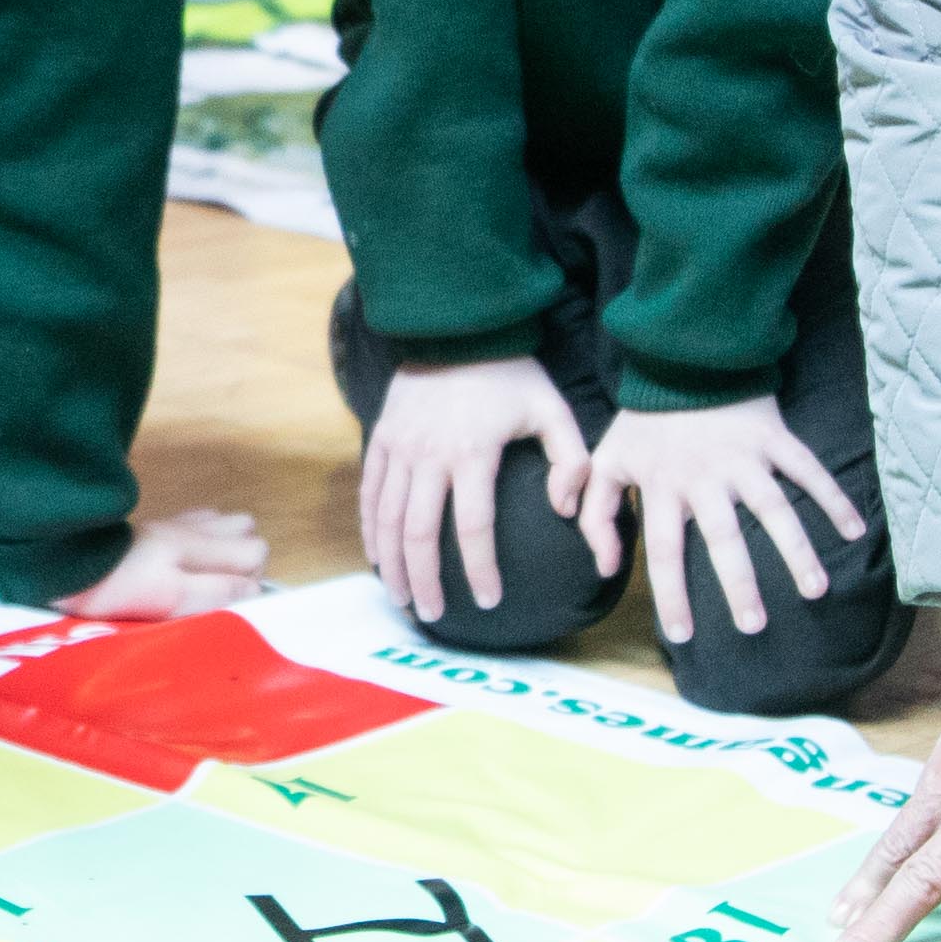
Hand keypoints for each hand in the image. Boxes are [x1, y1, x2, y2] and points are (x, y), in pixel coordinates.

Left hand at [58, 506, 268, 618]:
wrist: (61, 559)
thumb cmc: (117, 586)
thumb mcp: (171, 598)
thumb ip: (217, 592)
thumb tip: (252, 592)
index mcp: (200, 547)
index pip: (257, 553)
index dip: (251, 582)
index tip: (228, 605)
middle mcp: (193, 529)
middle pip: (247, 533)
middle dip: (243, 563)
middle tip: (216, 592)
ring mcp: (172, 524)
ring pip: (222, 525)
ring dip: (224, 549)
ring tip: (203, 577)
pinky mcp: (151, 526)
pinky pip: (193, 524)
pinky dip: (198, 539)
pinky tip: (180, 560)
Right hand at [358, 354, 588, 632]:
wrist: (457, 325)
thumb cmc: (511, 373)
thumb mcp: (553, 409)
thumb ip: (571, 461)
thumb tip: (565, 511)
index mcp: (473, 452)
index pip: (473, 526)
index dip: (480, 568)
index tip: (488, 600)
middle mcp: (429, 454)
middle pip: (419, 534)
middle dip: (424, 581)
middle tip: (432, 615)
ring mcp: (399, 446)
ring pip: (387, 519)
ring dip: (392, 564)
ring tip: (401, 597)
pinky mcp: (380, 437)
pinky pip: (369, 493)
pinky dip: (370, 531)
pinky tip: (377, 558)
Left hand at [580, 399, 870, 653]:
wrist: (683, 358)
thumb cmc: (644, 421)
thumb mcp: (606, 461)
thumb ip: (595, 514)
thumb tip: (605, 568)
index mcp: (662, 485)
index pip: (663, 550)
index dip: (672, 594)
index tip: (683, 636)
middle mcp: (705, 476)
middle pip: (724, 539)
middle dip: (739, 585)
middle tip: (753, 626)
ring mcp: (744, 458)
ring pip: (773, 509)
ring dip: (796, 550)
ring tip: (814, 590)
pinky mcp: (774, 438)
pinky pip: (809, 470)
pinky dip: (833, 498)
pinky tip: (854, 531)